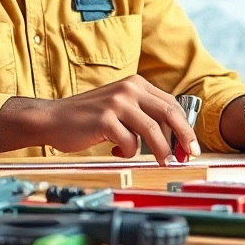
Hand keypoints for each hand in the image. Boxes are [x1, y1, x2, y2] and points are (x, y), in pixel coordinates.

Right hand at [22, 75, 199, 165]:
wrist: (53, 118)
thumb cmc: (89, 118)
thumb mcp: (120, 107)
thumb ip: (145, 115)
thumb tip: (175, 138)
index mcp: (136, 84)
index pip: (171, 104)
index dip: (185, 126)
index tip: (190, 145)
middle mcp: (129, 89)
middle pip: (169, 114)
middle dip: (183, 137)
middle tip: (188, 155)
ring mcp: (117, 103)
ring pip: (153, 131)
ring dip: (160, 151)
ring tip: (159, 161)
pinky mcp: (105, 119)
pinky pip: (130, 143)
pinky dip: (127, 153)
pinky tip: (115, 151)